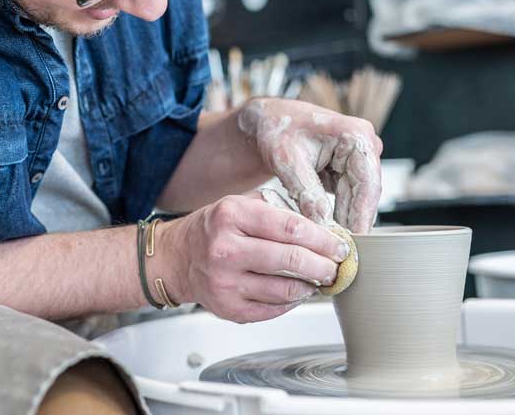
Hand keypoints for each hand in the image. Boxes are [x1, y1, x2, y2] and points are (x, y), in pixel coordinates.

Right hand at [155, 194, 351, 323]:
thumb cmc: (212, 230)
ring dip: (311, 286)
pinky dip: (291, 301)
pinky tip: (295, 291)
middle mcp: (225, 248)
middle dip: (323, 265)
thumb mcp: (238, 204)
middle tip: (336, 266)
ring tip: (318, 279)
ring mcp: (225, 282)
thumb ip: (276, 210)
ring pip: (286, 289)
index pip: (290, 227)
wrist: (176, 258)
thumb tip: (321, 228)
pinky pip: (274, 309)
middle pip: (291, 260)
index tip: (339, 244)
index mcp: (231, 215)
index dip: (322, 238)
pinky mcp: (228, 308)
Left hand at [237, 98, 382, 232]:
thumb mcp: (287, 160)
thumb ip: (305, 191)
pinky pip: (347, 198)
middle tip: (340, 252)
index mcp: (355, 135)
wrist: (269, 121)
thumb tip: (321, 224)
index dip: (361, 214)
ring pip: (357, 199)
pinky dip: (336, 213)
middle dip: (352, 222)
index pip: (367, 183)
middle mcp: (364, 145)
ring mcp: (359, 158)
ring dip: (344, 220)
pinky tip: (325, 232)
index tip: (354, 240)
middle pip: (365, 194)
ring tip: (331, 246)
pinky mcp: (349, 170)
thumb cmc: (277, 130)